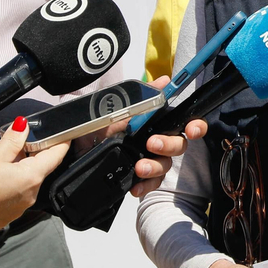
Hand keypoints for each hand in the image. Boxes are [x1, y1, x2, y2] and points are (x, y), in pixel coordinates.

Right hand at [0, 117, 69, 231]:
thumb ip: (13, 140)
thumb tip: (23, 126)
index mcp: (31, 177)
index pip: (55, 156)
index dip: (60, 142)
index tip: (64, 134)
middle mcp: (30, 195)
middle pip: (40, 169)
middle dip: (33, 155)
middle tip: (21, 142)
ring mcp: (20, 208)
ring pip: (27, 183)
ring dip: (21, 171)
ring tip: (2, 161)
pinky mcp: (8, 216)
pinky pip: (16, 196)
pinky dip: (12, 185)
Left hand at [67, 76, 204, 199]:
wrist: (72, 149)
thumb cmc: (96, 126)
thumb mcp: (116, 107)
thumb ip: (143, 96)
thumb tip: (164, 80)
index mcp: (155, 122)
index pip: (184, 123)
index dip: (195, 126)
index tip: (191, 129)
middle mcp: (156, 140)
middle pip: (179, 145)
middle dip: (169, 145)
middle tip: (152, 143)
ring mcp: (148, 159)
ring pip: (165, 166)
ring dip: (155, 166)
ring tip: (139, 167)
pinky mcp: (138, 176)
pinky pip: (151, 184)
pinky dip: (146, 185)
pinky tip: (136, 186)